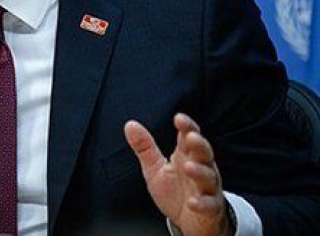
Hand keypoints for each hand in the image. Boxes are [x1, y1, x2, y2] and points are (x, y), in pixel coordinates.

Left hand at [124, 113, 232, 235]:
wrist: (189, 222)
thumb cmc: (174, 191)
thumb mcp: (155, 168)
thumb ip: (145, 147)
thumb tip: (130, 124)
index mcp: (186, 156)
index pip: (189, 137)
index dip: (187, 127)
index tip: (179, 118)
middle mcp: (201, 168)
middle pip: (204, 153)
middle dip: (199, 144)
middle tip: (191, 137)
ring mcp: (207, 188)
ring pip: (209, 177)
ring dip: (200, 171)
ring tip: (189, 166)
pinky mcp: (210, 208)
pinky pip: (209, 204)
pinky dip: (202, 203)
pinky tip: (192, 202)